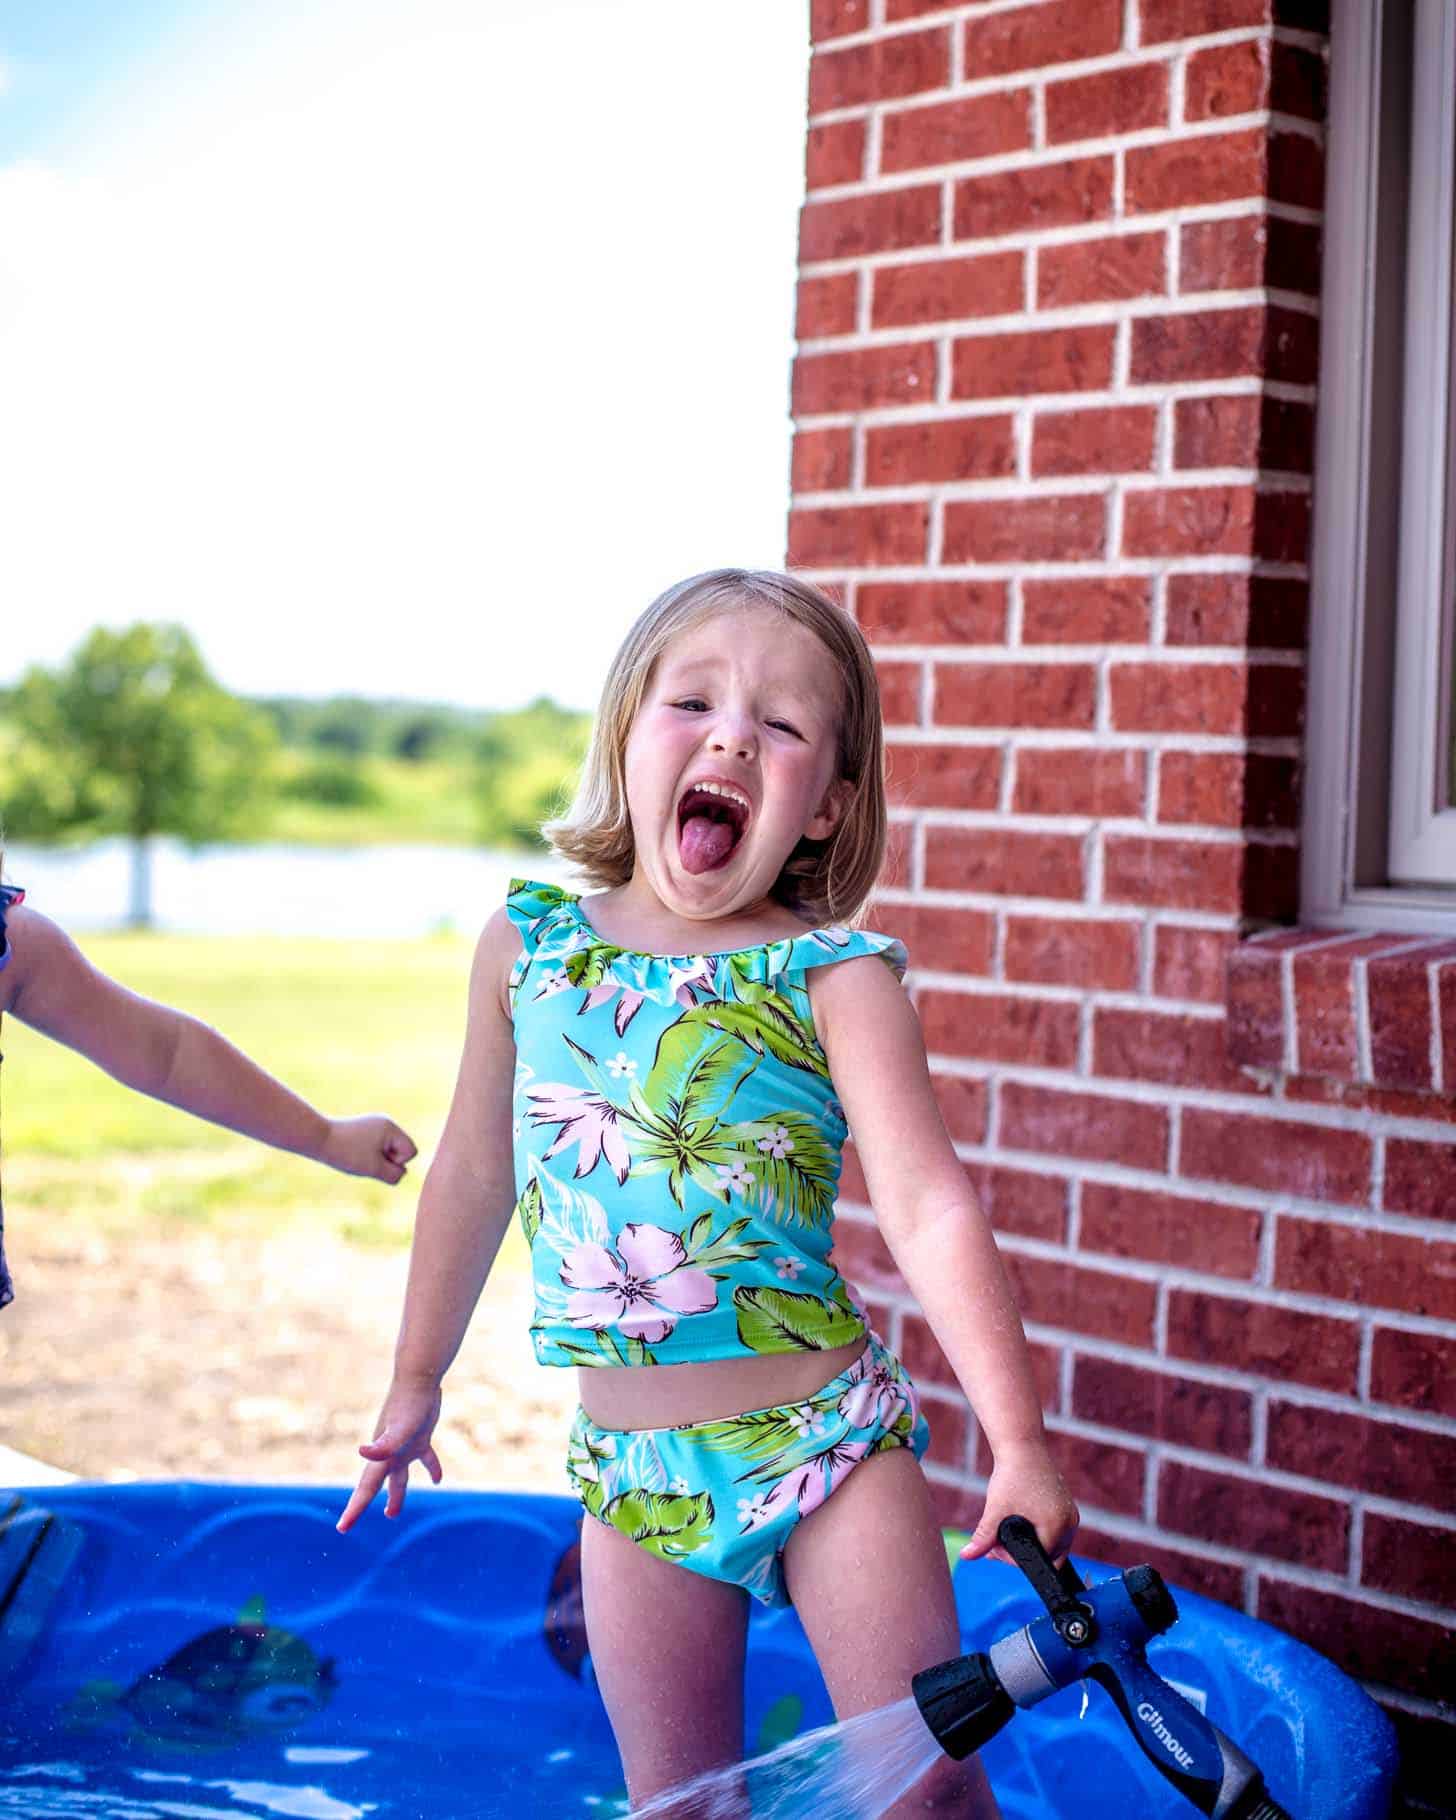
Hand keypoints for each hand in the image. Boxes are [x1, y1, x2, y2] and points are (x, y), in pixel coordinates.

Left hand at [322, 1115, 417, 1182]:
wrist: (318, 1139)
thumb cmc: (346, 1154)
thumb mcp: (374, 1169)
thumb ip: (395, 1174)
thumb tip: (401, 1172)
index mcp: (391, 1128)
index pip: (411, 1151)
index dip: (397, 1162)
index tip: (376, 1160)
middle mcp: (386, 1122)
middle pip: (402, 1150)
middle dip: (388, 1160)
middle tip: (365, 1158)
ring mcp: (376, 1125)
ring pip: (390, 1151)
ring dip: (378, 1159)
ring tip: (358, 1156)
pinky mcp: (365, 1130)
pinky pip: (379, 1148)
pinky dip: (370, 1155)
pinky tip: (354, 1153)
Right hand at [336, 1379, 443, 1532]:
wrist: (418, 1378)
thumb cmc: (409, 1403)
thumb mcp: (399, 1427)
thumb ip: (384, 1444)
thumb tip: (362, 1452)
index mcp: (382, 1457)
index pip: (365, 1489)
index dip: (354, 1510)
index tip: (342, 1529)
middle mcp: (389, 1454)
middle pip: (375, 1486)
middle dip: (364, 1505)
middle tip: (349, 1525)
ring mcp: (404, 1446)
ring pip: (398, 1477)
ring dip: (395, 1495)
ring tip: (392, 1514)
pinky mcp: (421, 1437)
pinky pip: (425, 1459)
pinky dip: (431, 1469)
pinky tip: (437, 1480)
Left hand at [958, 1439, 1078, 1567]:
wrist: (1023, 1447)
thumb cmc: (1012, 1475)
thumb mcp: (996, 1510)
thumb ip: (983, 1538)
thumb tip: (966, 1556)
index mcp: (1057, 1527)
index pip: (1038, 1560)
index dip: (1012, 1558)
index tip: (994, 1548)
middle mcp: (1069, 1523)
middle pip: (1047, 1557)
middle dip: (1021, 1553)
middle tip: (996, 1544)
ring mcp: (1070, 1515)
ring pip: (1052, 1545)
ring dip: (1029, 1542)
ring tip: (1004, 1532)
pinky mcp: (1067, 1507)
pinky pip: (1055, 1531)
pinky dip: (1038, 1531)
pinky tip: (1019, 1522)